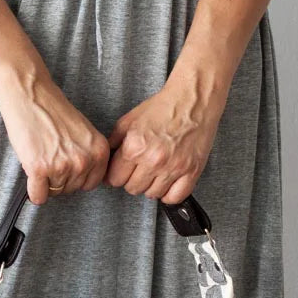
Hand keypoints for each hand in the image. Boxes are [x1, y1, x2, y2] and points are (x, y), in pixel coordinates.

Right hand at [0, 73, 110, 204]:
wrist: (30, 94)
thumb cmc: (53, 110)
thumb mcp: (85, 132)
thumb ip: (89, 155)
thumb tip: (83, 179)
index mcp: (99, 151)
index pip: (90, 184)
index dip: (76, 178)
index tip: (65, 165)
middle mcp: (84, 160)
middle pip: (72, 190)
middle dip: (59, 180)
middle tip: (49, 158)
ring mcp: (62, 166)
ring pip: (54, 193)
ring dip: (45, 181)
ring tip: (40, 157)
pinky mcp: (39, 169)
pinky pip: (38, 196)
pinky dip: (33, 190)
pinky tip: (32, 172)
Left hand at [103, 72, 226, 204]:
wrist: (192, 100)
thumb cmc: (163, 108)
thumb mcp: (129, 121)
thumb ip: (114, 143)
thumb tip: (105, 163)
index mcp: (135, 147)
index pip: (115, 180)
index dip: (117, 175)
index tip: (123, 171)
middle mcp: (153, 160)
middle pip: (132, 189)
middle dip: (133, 180)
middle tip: (141, 168)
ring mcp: (173, 167)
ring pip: (152, 195)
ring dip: (151, 186)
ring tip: (155, 172)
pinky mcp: (191, 171)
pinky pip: (175, 197)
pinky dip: (169, 194)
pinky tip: (168, 182)